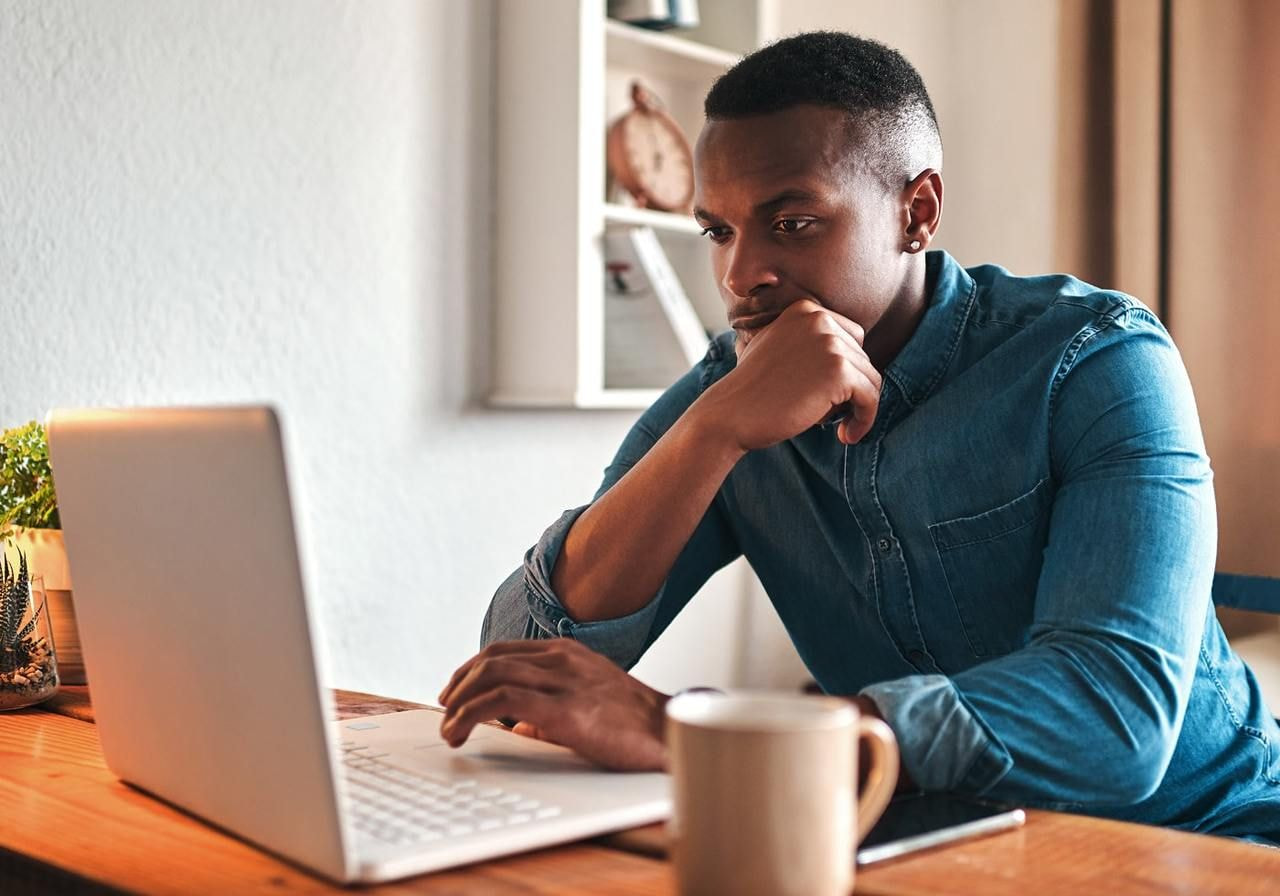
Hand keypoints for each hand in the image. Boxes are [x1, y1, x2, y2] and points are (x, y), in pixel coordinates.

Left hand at [437, 638, 669, 771]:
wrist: (671, 734)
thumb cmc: (636, 723)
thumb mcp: (590, 701)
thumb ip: (553, 707)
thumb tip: (520, 727)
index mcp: (569, 653)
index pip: (506, 649)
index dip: (472, 668)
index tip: (456, 689)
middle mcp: (563, 660)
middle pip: (492, 658)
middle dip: (459, 682)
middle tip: (445, 708)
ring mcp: (564, 681)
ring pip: (491, 674)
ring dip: (460, 700)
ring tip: (448, 726)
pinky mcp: (564, 710)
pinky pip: (502, 702)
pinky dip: (471, 714)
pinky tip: (461, 731)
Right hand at [695, 299, 881, 450]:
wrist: (730, 414)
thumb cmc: (750, 391)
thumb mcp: (776, 349)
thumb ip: (807, 343)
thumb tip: (849, 357)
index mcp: (804, 310)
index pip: (850, 337)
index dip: (845, 370)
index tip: (832, 396)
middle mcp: (819, 319)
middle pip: (862, 358)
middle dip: (850, 389)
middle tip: (829, 415)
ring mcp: (830, 343)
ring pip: (870, 378)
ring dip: (858, 407)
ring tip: (838, 427)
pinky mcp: (839, 371)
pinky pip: (871, 397)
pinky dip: (864, 419)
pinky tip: (845, 435)